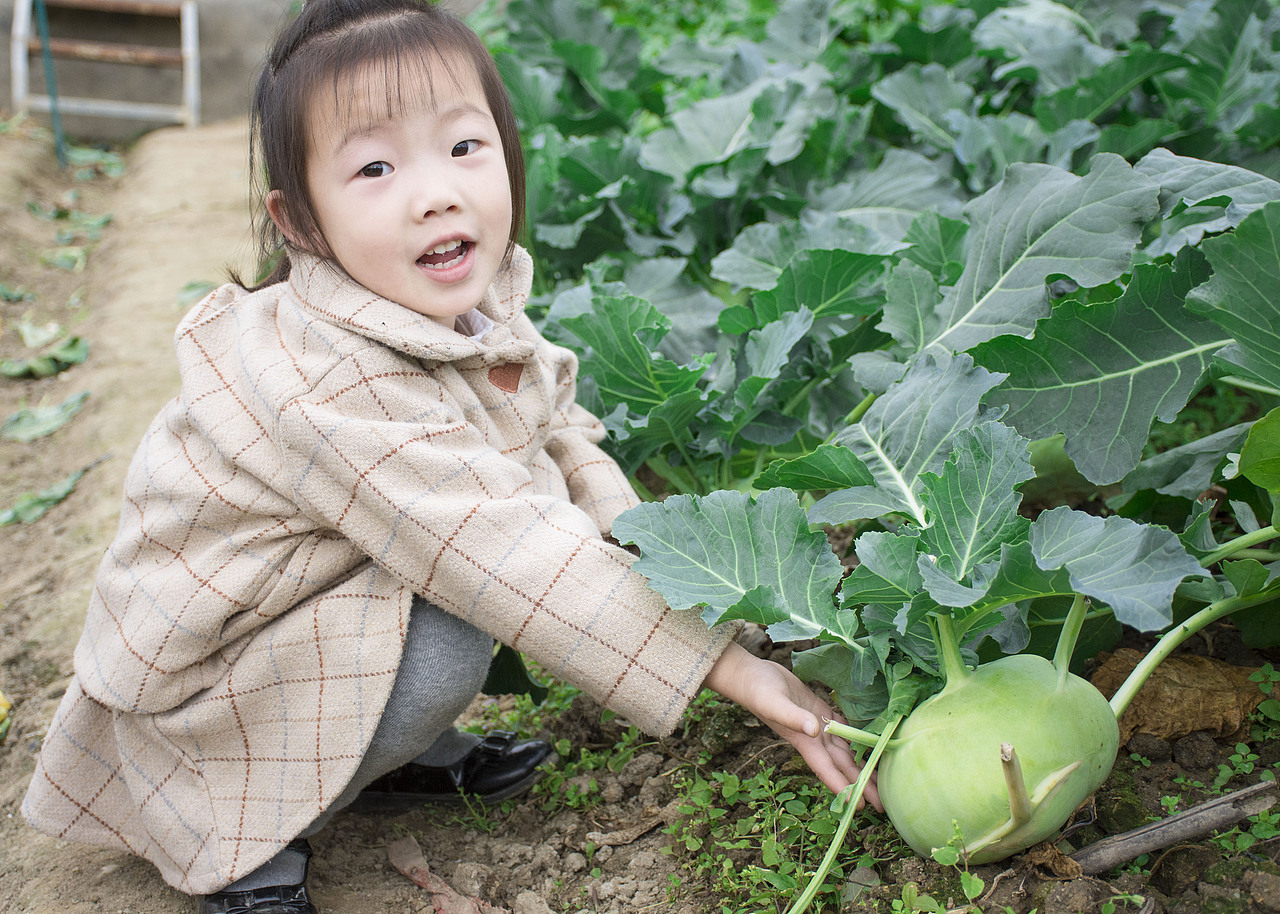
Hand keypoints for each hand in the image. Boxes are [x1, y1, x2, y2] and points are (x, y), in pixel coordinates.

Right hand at [704, 643, 882, 809]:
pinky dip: (857, 738)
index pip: (827, 769)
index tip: (859, 807)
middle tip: (883, 805)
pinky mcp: (819, 710)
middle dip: (862, 784)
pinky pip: (843, 728)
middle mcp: (814, 737)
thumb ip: (793, 717)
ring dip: (863, 765)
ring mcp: (818, 724)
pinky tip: (870, 743)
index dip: (843, 789)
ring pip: (846, 750)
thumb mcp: (774, 703)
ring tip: (882, 779)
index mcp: (804, 740)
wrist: (750, 674)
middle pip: (842, 766)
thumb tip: (814, 730)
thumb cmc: (758, 690)